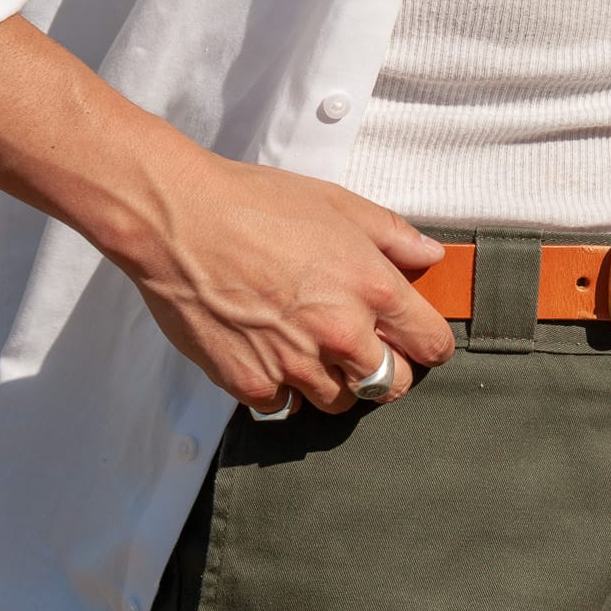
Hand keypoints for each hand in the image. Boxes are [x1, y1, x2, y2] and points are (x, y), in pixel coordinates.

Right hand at [125, 147, 454, 415]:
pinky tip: (269, 351)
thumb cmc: (254, 205)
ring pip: (340, 402)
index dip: (426, 342)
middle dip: (384, 369)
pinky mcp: (252, 384)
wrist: (178, 221)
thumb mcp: (338, 204)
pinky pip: (285, 406)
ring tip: (307, 344)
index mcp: (373, 288)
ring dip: (332, 381)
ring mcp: (296, 364)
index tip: (413, 338)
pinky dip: (282, 387)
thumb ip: (393, 236)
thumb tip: (430, 256)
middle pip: (392, 385)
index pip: (431, 345)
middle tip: (358, 345)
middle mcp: (341, 334)